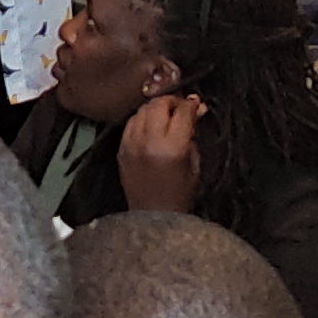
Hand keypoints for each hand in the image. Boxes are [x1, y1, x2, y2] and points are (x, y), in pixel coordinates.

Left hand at [117, 93, 207, 214]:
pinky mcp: (121, 150)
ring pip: (141, 110)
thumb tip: (194, 112)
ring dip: (155, 108)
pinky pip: (130, 123)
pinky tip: (150, 126)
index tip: (196, 103)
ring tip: (165, 115)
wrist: (152, 216)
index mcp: (172, 148)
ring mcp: (131, 145)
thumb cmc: (179, 195)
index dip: (191, 103)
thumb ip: (192, 136)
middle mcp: (149, 142)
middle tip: (180, 107)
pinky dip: (141, 119)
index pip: (182, 111)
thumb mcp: (194, 165)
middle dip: (171, 101)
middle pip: (158, 104)